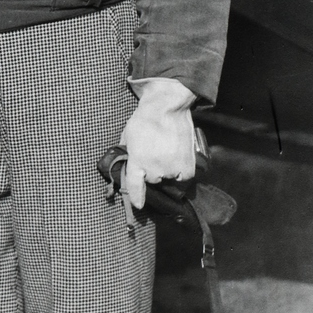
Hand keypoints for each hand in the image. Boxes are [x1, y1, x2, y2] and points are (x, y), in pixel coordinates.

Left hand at [120, 78, 196, 209]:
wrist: (167, 107)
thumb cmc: (145, 119)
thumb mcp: (128, 137)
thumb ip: (127, 154)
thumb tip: (126, 164)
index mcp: (137, 162)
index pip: (135, 186)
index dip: (136, 197)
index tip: (138, 205)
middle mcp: (154, 169)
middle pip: (153, 179)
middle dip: (152, 170)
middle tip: (155, 152)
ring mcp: (170, 169)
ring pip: (168, 178)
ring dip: (167, 169)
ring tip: (167, 150)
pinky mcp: (186, 168)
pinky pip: (182, 177)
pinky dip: (180, 170)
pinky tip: (177, 155)